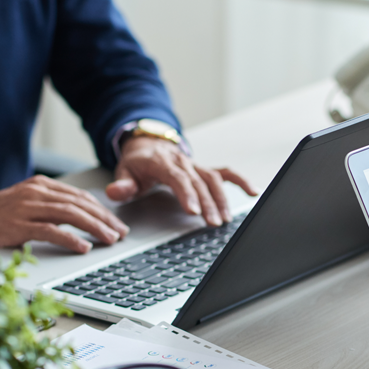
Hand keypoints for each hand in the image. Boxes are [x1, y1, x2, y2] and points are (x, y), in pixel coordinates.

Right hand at [0, 175, 129, 253]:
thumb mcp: (28, 202)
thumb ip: (54, 204)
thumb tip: (86, 215)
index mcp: (41, 185)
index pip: (80, 196)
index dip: (102, 210)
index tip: (117, 223)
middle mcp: (37, 192)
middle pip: (80, 204)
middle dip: (105, 219)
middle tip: (121, 232)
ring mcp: (27, 208)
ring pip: (71, 215)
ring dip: (95, 228)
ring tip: (110, 239)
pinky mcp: (18, 225)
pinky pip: (51, 231)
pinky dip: (71, 238)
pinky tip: (84, 247)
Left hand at [105, 137, 257, 226]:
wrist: (148, 145)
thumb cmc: (138, 164)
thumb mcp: (124, 172)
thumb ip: (122, 184)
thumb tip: (116, 192)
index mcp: (163, 162)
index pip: (178, 177)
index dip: (187, 194)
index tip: (194, 211)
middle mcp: (183, 162)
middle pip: (199, 182)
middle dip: (208, 203)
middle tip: (212, 223)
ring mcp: (196, 165)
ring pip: (214, 180)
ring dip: (222, 199)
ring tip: (225, 219)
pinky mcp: (205, 169)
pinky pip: (226, 173)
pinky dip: (241, 181)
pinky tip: (253, 192)